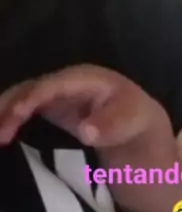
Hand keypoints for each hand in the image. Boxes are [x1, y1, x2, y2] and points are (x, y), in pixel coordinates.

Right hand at [0, 65, 162, 148]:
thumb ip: (111, 124)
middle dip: (9, 106)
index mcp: (85, 78)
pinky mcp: (51, 108)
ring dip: (4, 112)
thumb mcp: (132, 121)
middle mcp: (66, 82)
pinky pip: (24, 109)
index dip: (32, 98)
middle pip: (30, 89)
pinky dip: (9, 118)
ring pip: (22, 98)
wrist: (139, 127)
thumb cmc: (136, 120)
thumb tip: (86, 130)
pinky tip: (1, 133)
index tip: (15, 115)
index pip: (52, 85)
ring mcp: (56, 94)